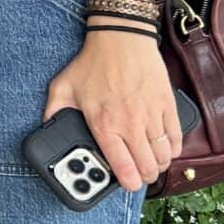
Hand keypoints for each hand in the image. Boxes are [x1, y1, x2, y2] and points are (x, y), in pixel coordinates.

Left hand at [45, 33, 180, 190]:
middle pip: (147, 166)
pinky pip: (176, 137)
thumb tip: (46, 127)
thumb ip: (53, 111)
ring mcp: (152, 115)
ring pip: (164, 155)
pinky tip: (166, 150)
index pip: (122, 166)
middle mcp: (130, 124)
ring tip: (152, 164)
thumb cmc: (93, 62)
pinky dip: (173, 148)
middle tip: (140, 175)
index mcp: (104, 124)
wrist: (121, 38)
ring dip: (159, 165)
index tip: (128, 185)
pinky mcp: (167, 105)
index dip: (128, 182)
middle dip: (145, 176)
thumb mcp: (62, 87)